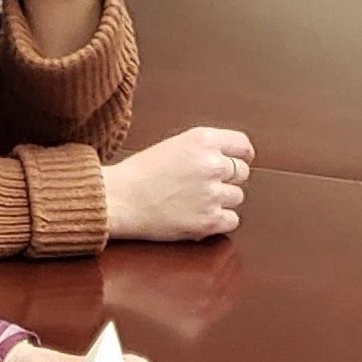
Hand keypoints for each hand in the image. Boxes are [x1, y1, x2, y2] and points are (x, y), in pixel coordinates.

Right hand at [102, 127, 253, 245]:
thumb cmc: (139, 174)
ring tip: (196, 202)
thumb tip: (230, 160)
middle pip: (242, 173)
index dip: (241, 156)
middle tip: (205, 186)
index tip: (237, 163)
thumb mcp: (174, 145)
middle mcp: (212, 164)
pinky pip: (233, 220)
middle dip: (227, 180)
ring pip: (237, 197)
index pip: (242, 146)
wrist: (119, 200)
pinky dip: (220, 221)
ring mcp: (212, 194)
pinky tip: (200, 216)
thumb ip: (203, 149)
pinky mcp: (209, 220)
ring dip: (222, 201)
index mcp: (203, 140)